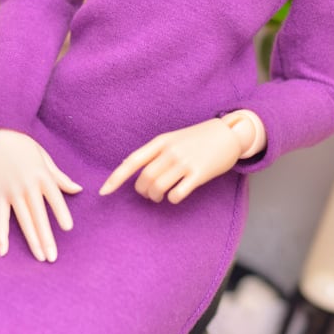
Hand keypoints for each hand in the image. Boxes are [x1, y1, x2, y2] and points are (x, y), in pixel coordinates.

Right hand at [0, 129, 81, 261]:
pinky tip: (4, 251)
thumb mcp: (44, 158)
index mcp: (42, 175)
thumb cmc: (23, 146)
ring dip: (31, 240)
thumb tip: (78, 190)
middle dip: (47, 238)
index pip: (54, 197)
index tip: (68, 228)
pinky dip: (1, 235)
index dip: (61, 212)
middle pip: (39, 216)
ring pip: (23, 220)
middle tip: (53, 257)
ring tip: (40, 257)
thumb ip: (60, 177)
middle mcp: (27, 185)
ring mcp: (11, 192)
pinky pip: (0, 219)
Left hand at [99, 118, 242, 204]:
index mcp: (161, 141)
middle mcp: (170, 151)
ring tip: (160, 195)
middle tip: (149, 193)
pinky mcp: (199, 174)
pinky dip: (172, 199)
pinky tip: (176, 195)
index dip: (116, 178)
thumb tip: (130, 167)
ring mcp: (185, 162)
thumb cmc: (198, 138)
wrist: (229, 134)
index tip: (103, 192)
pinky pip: (177, 193)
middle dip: (142, 191)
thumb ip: (155, 152)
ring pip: (158, 187)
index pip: (132, 161)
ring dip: (155, 196)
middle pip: (144, 178)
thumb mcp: (174, 138)